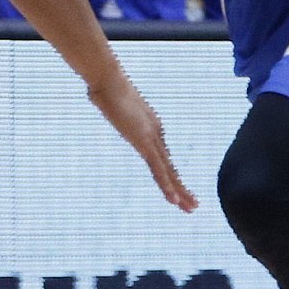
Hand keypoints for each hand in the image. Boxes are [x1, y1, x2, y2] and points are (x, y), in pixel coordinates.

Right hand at [86, 69, 197, 212]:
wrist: (108, 79)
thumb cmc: (103, 85)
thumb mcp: (106, 96)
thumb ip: (104, 98)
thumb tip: (94, 90)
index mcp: (149, 125)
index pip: (162, 155)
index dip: (170, 172)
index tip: (177, 186)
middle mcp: (155, 133)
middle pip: (170, 165)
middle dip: (181, 186)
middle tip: (193, 204)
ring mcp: (151, 138)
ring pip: (169, 171)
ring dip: (180, 192)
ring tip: (191, 208)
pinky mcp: (145, 143)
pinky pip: (159, 170)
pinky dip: (168, 186)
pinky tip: (175, 200)